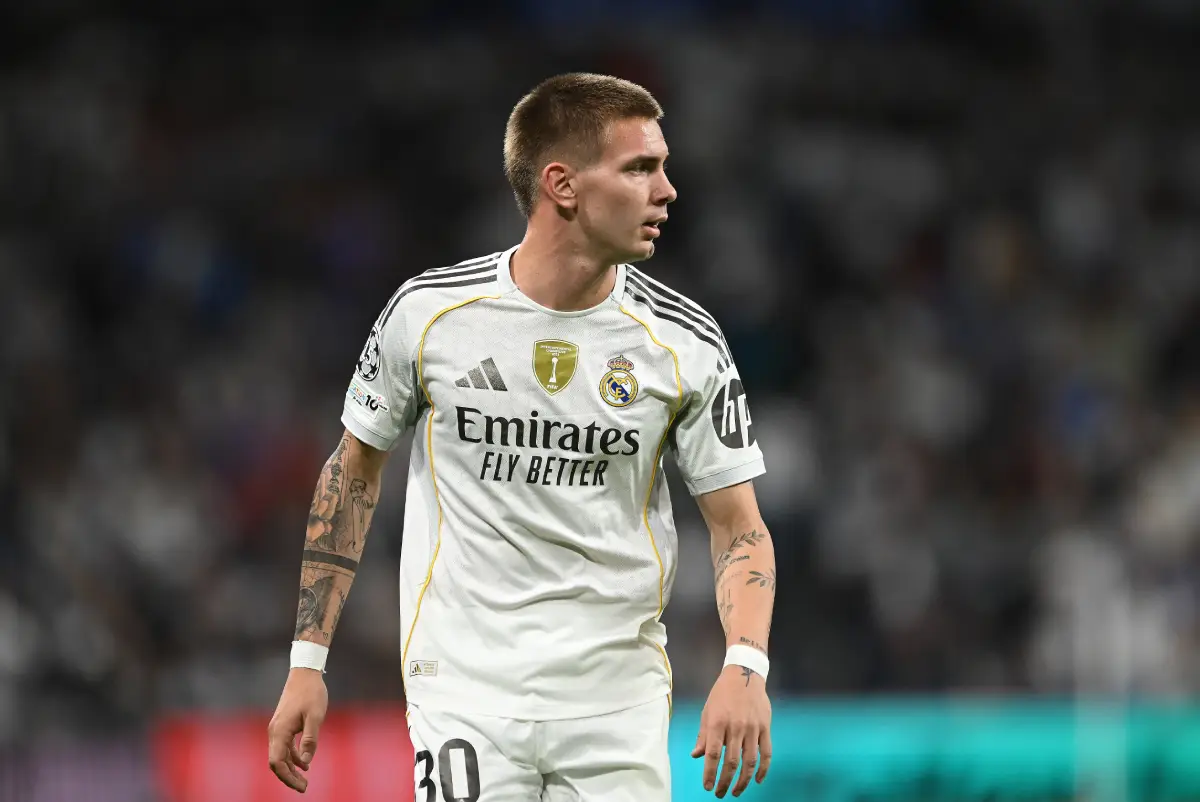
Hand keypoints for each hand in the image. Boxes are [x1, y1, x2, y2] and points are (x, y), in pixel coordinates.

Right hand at [268, 668, 328, 792]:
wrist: (305, 673)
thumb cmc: (312, 693)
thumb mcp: (316, 717)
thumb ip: (310, 740)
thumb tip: (306, 762)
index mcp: (280, 731)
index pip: (277, 762)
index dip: (288, 777)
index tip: (302, 786)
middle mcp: (274, 731)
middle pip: (277, 762)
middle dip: (289, 777)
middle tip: (304, 788)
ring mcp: (278, 728)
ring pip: (280, 756)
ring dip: (291, 769)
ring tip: (305, 780)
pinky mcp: (283, 725)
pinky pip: (284, 747)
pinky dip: (293, 757)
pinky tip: (304, 764)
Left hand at [691, 664, 771, 796]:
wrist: (744, 674)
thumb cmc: (722, 693)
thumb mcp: (707, 711)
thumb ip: (703, 735)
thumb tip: (696, 755)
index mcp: (718, 723)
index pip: (713, 754)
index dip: (710, 773)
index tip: (707, 787)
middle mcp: (735, 727)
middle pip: (731, 762)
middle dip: (724, 781)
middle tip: (720, 793)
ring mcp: (752, 728)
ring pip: (749, 761)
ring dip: (743, 780)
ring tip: (736, 791)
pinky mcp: (765, 728)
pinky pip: (766, 753)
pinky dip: (763, 769)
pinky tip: (757, 780)